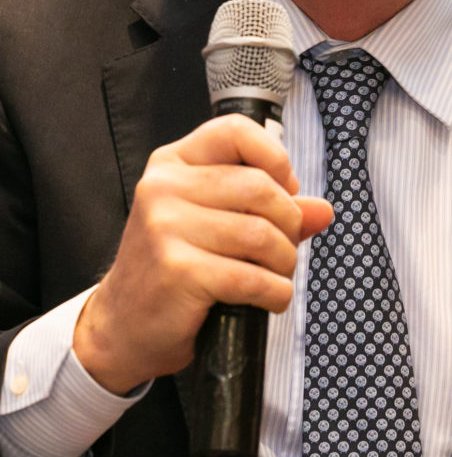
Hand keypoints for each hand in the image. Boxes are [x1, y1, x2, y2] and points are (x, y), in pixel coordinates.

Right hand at [72, 114, 332, 394]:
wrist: (123, 325)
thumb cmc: (175, 267)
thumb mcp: (214, 223)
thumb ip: (269, 210)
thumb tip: (324, 210)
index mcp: (173, 162)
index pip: (235, 130)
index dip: (274, 156)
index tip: (287, 187)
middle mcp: (163, 187)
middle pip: (258, 186)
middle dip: (288, 221)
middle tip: (285, 246)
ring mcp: (166, 227)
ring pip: (260, 233)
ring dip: (284, 261)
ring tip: (278, 275)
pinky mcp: (177, 271)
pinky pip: (251, 277)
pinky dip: (275, 292)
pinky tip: (271, 298)